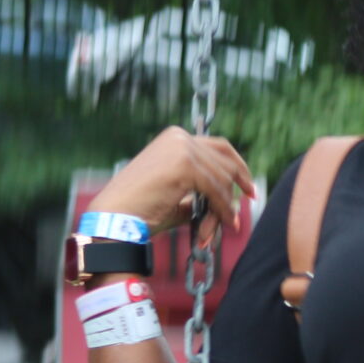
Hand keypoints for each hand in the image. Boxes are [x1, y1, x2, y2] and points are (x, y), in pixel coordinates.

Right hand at [94, 127, 256, 243]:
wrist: (115, 217)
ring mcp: (182, 148)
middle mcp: (179, 137)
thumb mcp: (176, 193)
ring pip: (222, 177)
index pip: (218, 146)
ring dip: (225, 205)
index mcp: (174, 137)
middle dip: (237, 186)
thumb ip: (200, 190)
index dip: (238, 166)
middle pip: (225, 160)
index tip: (248, 186)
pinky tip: (225, 223)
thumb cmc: (141, 210)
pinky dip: (223, 209)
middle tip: (248, 204)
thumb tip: (226, 200)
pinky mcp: (184, 165)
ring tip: (227, 225)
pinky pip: (216, 190)